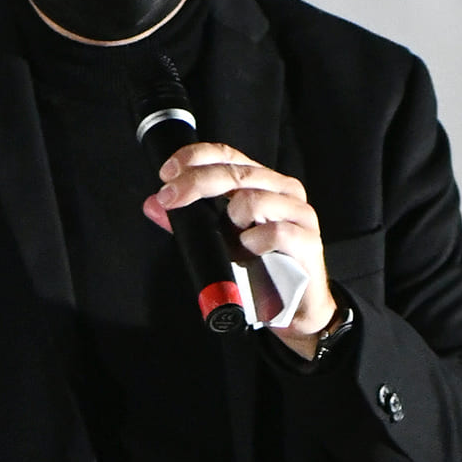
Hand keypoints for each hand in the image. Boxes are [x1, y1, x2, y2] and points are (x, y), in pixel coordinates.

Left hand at [149, 141, 337, 355]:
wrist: (294, 307)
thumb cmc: (260, 268)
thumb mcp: (221, 241)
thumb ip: (189, 221)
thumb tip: (153, 205)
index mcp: (262, 182)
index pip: (228, 154)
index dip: (195, 157)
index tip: (167, 174)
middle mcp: (283, 189)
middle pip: (235, 173)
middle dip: (196, 183)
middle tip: (170, 199)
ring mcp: (299, 213)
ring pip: (253, 200)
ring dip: (231, 222)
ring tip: (232, 243)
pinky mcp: (308, 240)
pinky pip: (275, 232)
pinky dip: (255, 243)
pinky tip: (250, 253)